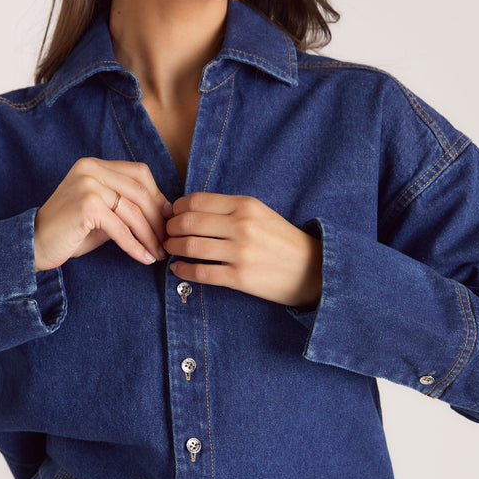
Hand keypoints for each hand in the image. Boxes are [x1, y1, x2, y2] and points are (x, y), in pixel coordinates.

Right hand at [33, 158, 171, 270]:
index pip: (140, 174)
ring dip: (149, 236)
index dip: (158, 197)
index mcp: (95, 165)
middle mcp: (91, 169)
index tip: (167, 221)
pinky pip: (120, 228)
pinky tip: (143, 258)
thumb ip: (126, 205)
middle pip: (140, 192)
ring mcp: (88, 185)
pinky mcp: (87, 206)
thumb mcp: (102, 211)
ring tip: (157, 254)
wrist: (34, 243)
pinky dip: (135, 246)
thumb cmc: (70, 231)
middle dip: (157, 220)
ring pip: (133, 211)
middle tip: (167, 242)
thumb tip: (164, 212)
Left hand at [164, 193, 322, 307]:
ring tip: (170, 250)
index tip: (173, 215)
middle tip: (166, 233)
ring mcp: (240, 252)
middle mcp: (242, 226)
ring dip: (173, 248)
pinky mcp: (239, 277)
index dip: (177, 208)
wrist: (313, 271)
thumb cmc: (282, 241)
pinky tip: (178, 270)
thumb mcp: (261, 214)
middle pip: (188, 222)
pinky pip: (200, 273)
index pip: (197, 201)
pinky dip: (183, 271)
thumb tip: (191, 211)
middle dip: (170, 228)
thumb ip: (230, 209)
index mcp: (246, 205)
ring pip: (190, 246)